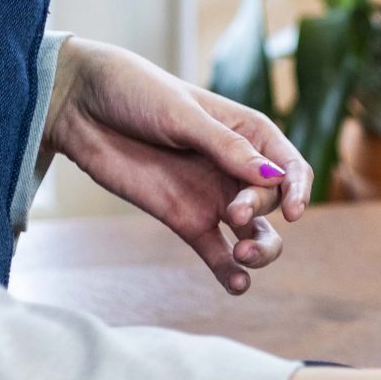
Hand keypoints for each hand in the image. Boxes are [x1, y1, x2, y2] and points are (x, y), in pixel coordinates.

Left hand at [44, 38, 310, 293]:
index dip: (299, 189)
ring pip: (253, 232)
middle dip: (260, 210)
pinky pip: (214, 250)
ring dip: (258, 248)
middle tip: (233, 212)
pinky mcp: (183, 218)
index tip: (294, 210)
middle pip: (272, 202)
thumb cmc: (137, 93)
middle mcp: (236, 168)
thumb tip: (273, 178)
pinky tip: (238, 286)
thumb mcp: (183, 115)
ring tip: (243, 256)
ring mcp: (211, 196)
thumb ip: (226, 149)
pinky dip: (228, 271)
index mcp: (248, 133)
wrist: (80, 106)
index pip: (290, 167)